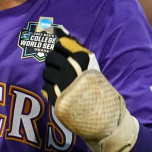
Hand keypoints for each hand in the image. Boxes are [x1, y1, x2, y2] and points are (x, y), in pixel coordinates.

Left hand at [42, 27, 138, 151]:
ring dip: (50, 76)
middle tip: (58, 67)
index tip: (58, 47)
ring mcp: (63, 84)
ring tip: (60, 81)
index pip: (61, 44)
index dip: (57, 46)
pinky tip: (58, 92)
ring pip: (46, 72)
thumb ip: (78, 54)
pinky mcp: (57, 98)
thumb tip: (62, 34)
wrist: (105, 117)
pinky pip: (45, 87)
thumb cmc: (101, 91)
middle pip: (51, 57)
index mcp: (83, 59)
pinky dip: (49, 89)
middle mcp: (72, 69)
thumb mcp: (93, 68)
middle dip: (52, 61)